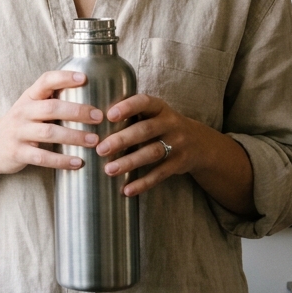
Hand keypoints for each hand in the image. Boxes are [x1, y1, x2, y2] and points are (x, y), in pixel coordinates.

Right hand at [0, 70, 104, 175]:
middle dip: (77, 111)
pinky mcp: (18, 152)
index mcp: (29, 97)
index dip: (64, 77)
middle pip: (51, 108)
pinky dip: (61, 160)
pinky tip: (77, 162)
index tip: (85, 78)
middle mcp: (23, 112)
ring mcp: (19, 132)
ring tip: (94, 140)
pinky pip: (42, 157)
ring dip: (74, 137)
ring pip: (49, 133)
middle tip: (99, 116)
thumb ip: (52, 101)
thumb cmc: (20, 124)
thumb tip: (91, 96)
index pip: (45, 81)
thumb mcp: (30, 107)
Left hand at [95, 94, 213, 196]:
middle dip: (122, 140)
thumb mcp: (153, 114)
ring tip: (109, 170)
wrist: (199, 143)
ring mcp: (177, 144)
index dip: (127, 107)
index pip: (144, 102)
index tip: (109, 115)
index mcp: (160, 107)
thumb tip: (92, 121)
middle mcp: (170, 123)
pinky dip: (143, 183)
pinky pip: (160, 174)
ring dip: (129, 162)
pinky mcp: (179, 163)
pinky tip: (126, 190)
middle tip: (100, 149)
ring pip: (151, 153)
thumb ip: (131, 115)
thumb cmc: (162, 126)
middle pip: (145, 130)